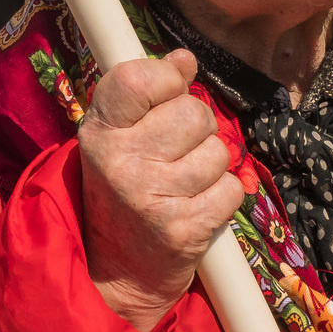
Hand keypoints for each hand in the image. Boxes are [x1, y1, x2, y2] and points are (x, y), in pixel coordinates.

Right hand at [76, 51, 242, 331]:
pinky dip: (223, 198)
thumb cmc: (127, 189)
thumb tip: (185, 59)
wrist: (118, 272)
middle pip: (194, 114)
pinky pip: (233, 190)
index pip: (139, 78)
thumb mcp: (121, 136)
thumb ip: (149, 92)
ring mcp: (151, 197)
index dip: (167, 77)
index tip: (169, 91)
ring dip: (212, 168)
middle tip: (174, 154)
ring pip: (219, 152)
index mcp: (99, 132)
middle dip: (197, 130)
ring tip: (184, 185)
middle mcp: (120, 162)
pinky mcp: (183, 230)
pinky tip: (197, 208)